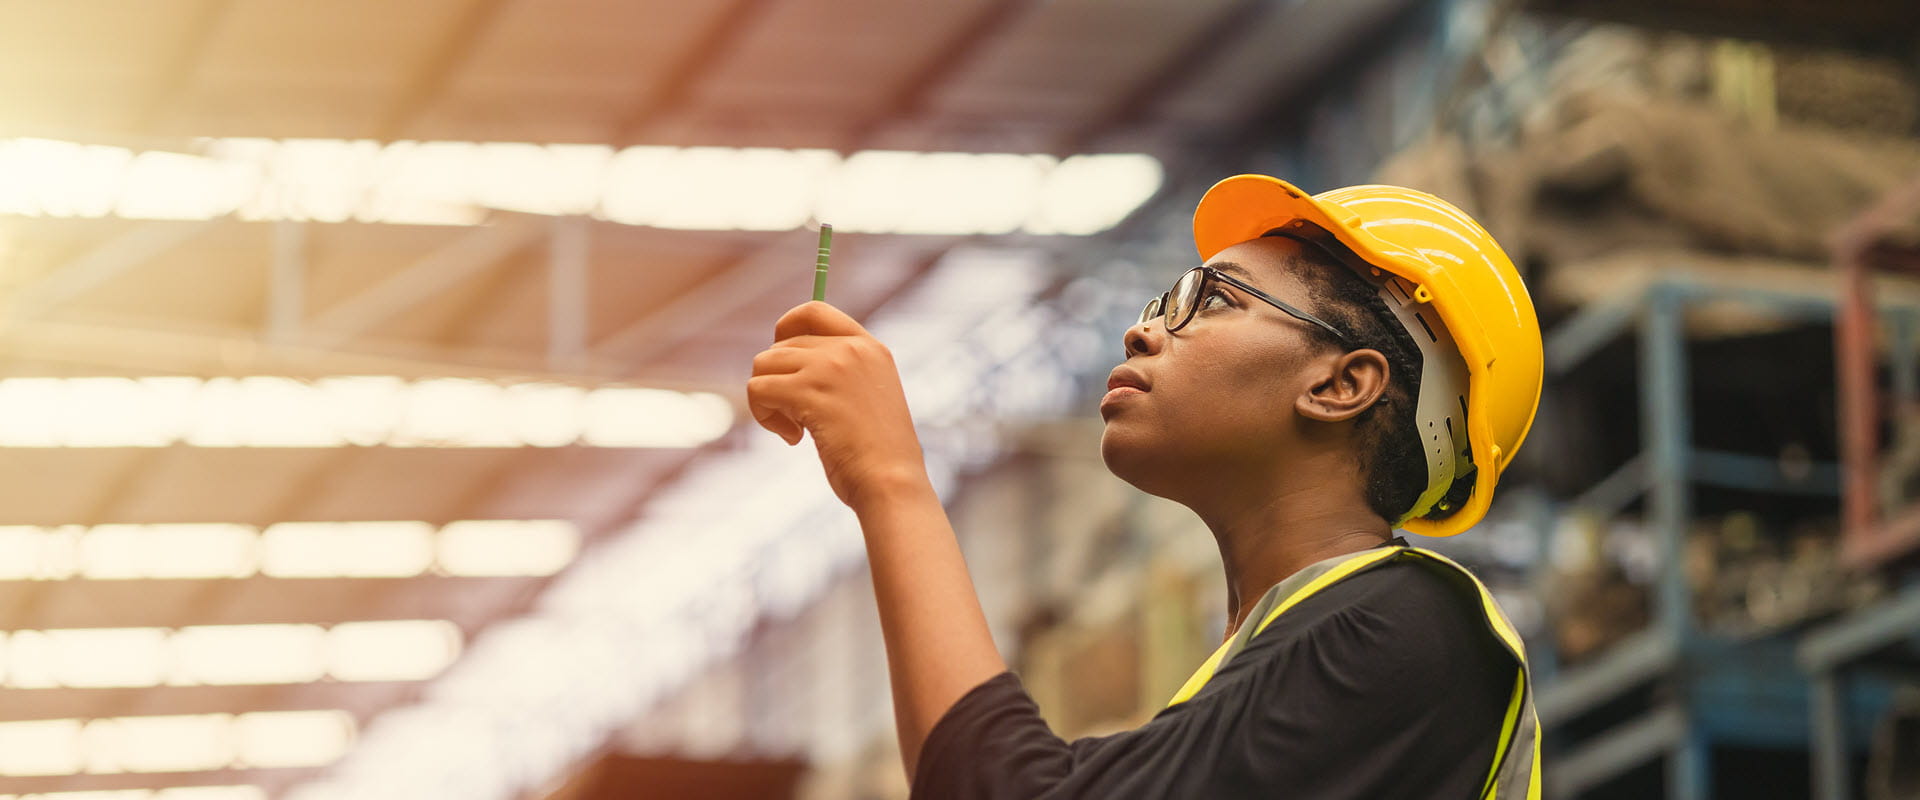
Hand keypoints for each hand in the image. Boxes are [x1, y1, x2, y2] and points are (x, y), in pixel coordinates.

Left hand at [748, 301, 927, 508]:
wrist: (891, 482)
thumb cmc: (879, 455)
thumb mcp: (868, 398)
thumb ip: (839, 373)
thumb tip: (781, 362)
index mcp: (869, 347)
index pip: (814, 310)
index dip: (786, 329)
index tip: (783, 363)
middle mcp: (850, 348)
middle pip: (781, 345)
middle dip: (777, 382)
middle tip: (796, 419)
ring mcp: (830, 367)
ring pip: (763, 364)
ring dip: (767, 400)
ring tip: (794, 430)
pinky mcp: (809, 391)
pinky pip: (758, 389)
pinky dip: (765, 416)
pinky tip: (794, 438)